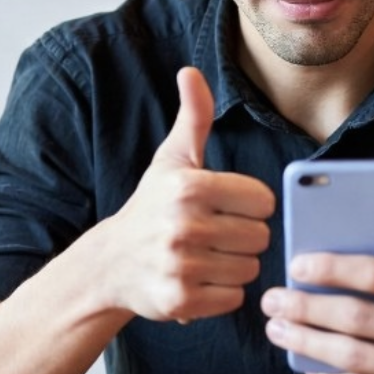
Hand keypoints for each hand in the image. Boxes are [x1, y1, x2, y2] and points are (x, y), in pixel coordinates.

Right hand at [95, 67, 275, 321]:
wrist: (110, 263)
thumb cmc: (151, 206)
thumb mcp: (172, 158)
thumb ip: (193, 116)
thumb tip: (190, 72)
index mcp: (189, 187)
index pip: (263, 201)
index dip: (249, 205)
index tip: (225, 207)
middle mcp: (184, 226)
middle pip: (260, 237)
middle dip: (243, 237)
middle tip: (214, 235)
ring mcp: (180, 266)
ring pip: (250, 269)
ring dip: (235, 266)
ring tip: (207, 257)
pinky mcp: (180, 301)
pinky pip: (234, 298)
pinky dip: (222, 293)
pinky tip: (200, 279)